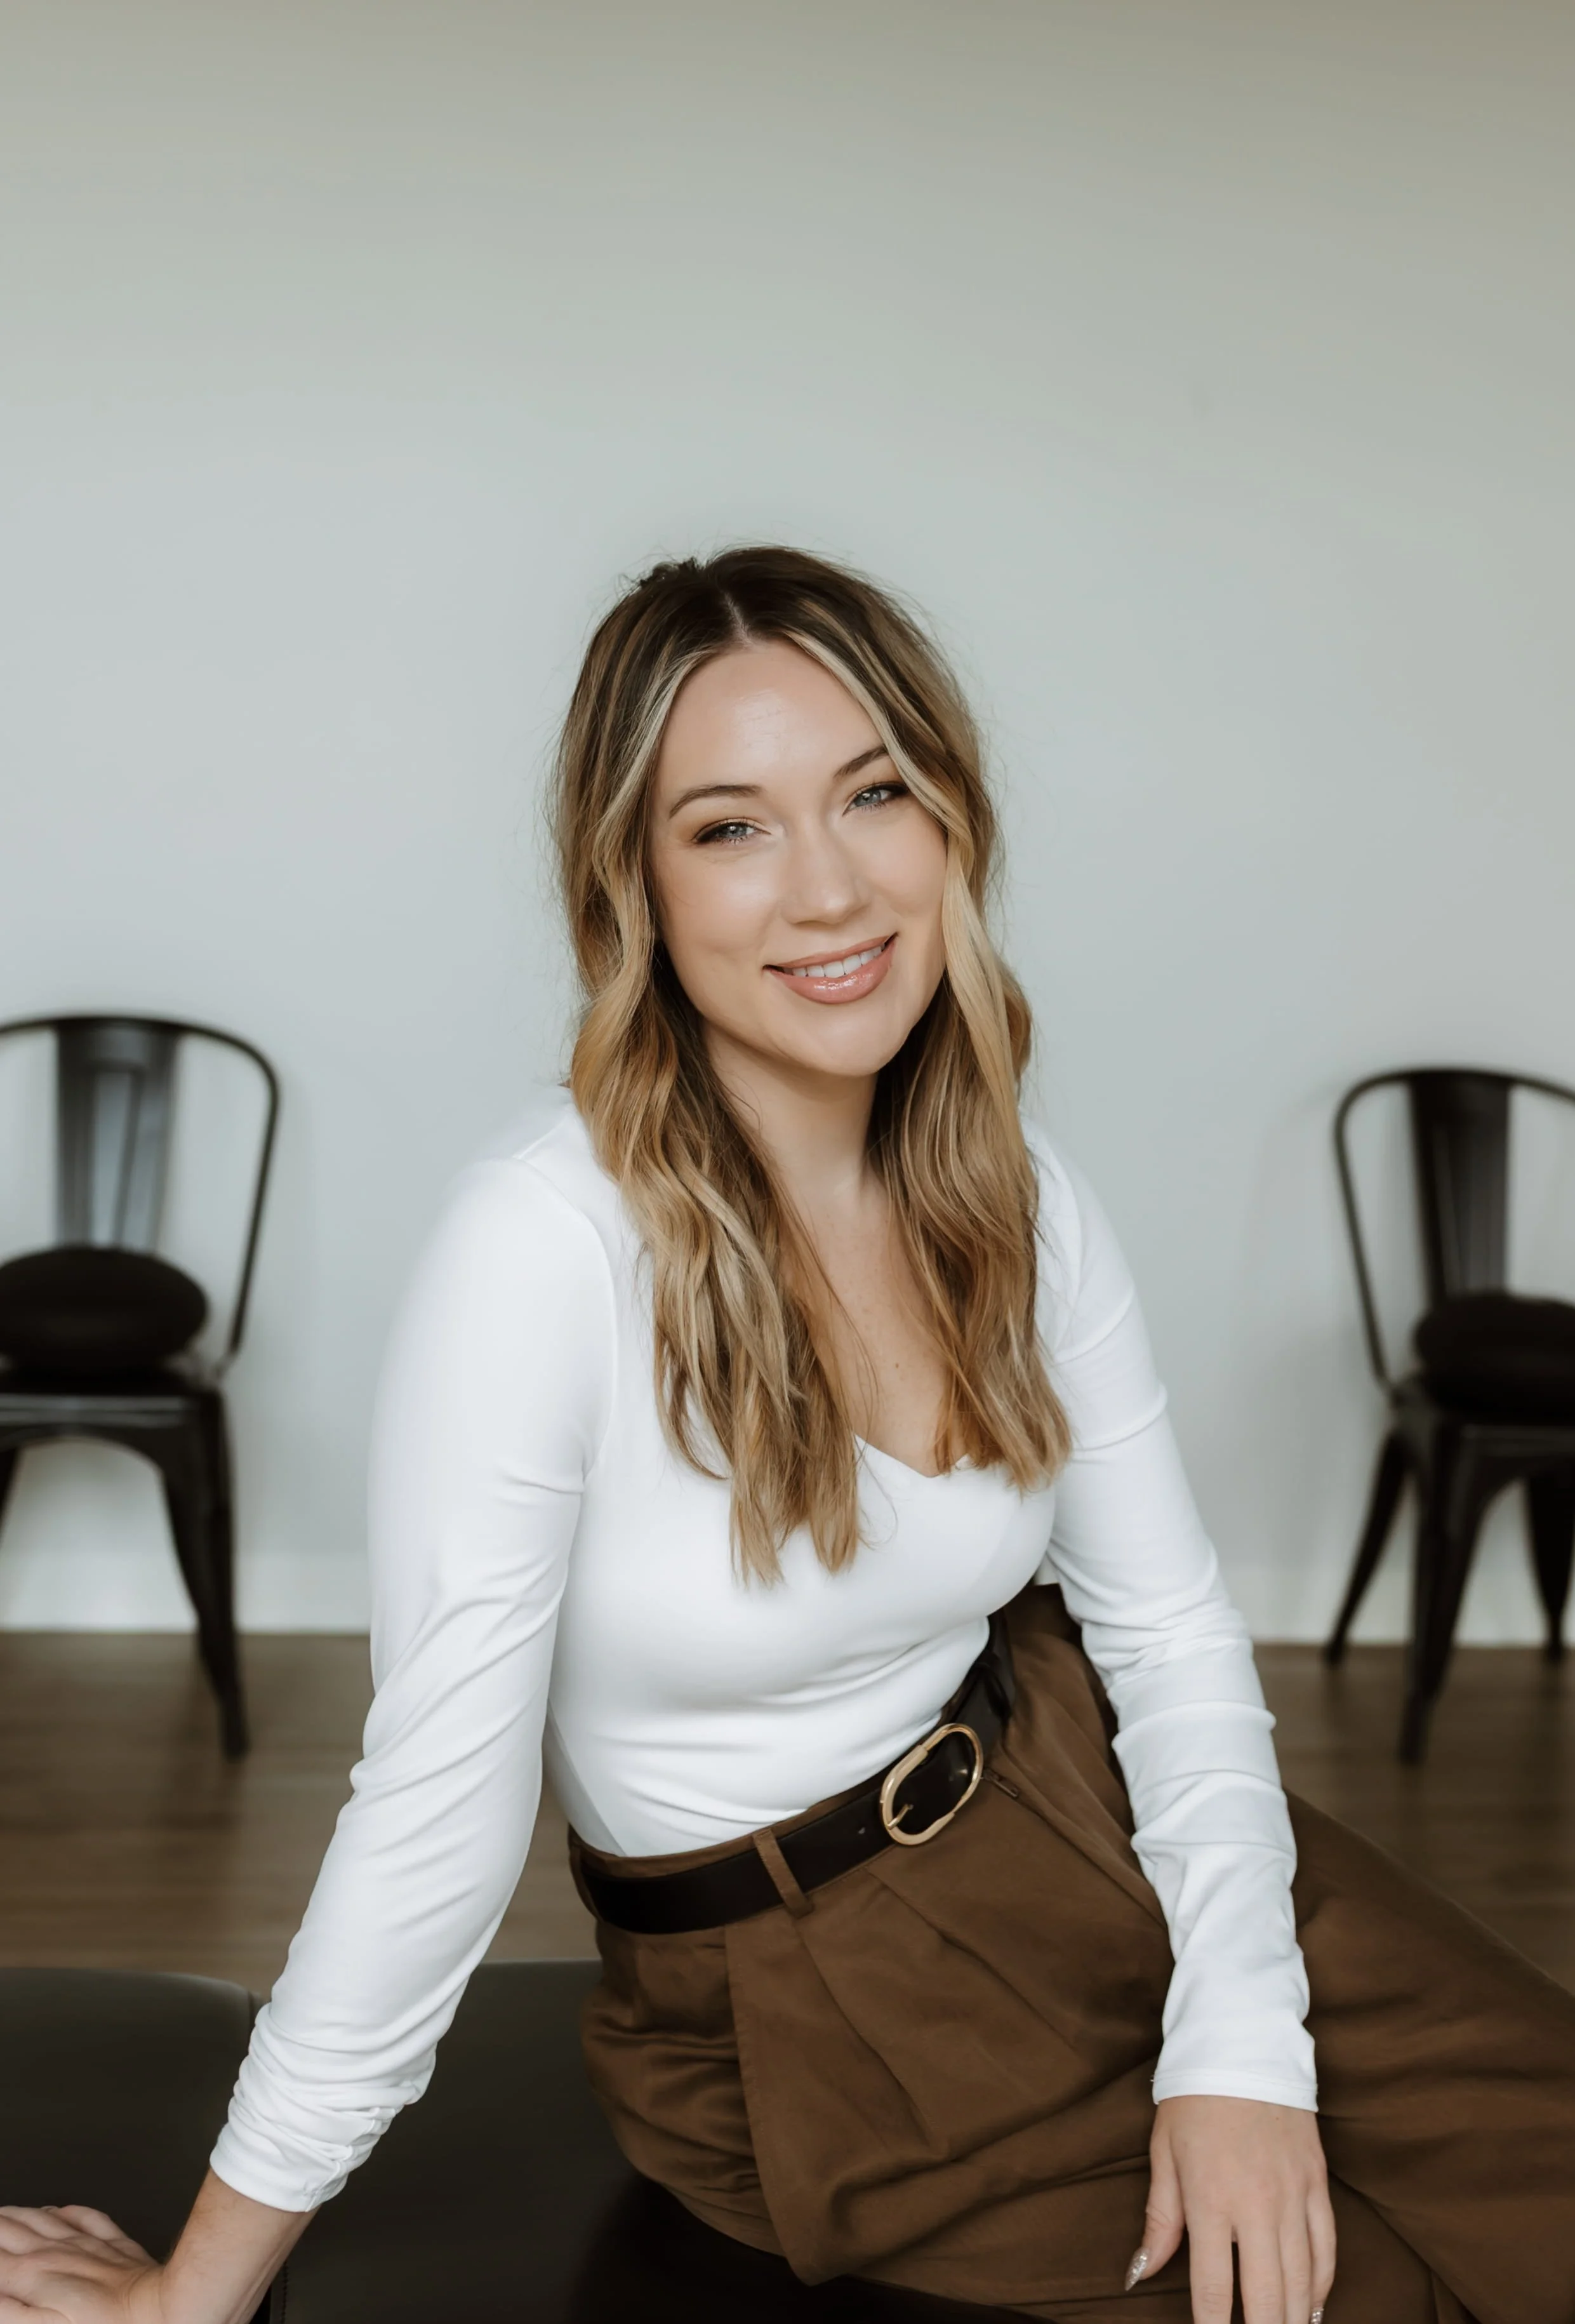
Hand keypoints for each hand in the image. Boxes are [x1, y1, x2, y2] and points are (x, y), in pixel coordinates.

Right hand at [0, 2206, 165, 2322]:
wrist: (155, 2311)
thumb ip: (9, 2310)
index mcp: (33, 2274)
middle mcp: (54, 2251)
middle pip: (10, 2228)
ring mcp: (84, 2243)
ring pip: (41, 2217)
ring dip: (18, 2214)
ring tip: (4, 2213)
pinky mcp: (111, 2242)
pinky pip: (83, 2217)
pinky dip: (65, 2212)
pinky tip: (59, 2210)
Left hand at [1127, 2095, 1335, 2322]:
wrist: (1243, 2043)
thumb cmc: (1193, 2098)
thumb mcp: (1164, 2152)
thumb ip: (1160, 2219)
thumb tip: (1141, 2272)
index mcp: (1211, 2199)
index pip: (1214, 2290)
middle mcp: (1257, 2204)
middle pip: (1266, 2297)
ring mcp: (1293, 2195)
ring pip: (1302, 2280)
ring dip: (1292, 2319)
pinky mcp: (1317, 2182)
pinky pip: (1326, 2247)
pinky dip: (1321, 2284)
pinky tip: (1312, 2307)